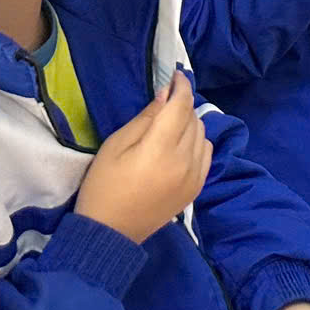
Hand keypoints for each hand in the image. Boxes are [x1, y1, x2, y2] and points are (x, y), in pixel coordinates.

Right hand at [75, 71, 209, 241]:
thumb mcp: (115, 146)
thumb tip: (166, 95)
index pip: (181, 107)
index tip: (175, 75)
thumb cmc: (104, 187)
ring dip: (190, 123)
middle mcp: (184, 162)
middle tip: (165, 103)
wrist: (109, 233)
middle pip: (193, 119)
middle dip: (181, 105)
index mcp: (160, 150)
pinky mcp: (196, 188)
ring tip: (170, 125)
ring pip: (202, 134)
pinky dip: (197, 142)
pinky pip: (206, 154)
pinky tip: (180, 145)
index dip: (181, 86)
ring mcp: (194, 177)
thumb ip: (145, 118)